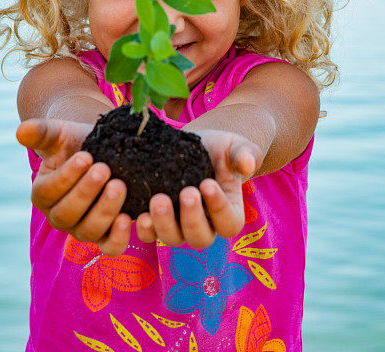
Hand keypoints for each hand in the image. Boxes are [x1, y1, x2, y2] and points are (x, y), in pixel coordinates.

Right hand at [16, 118, 131, 256]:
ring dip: (104, 210)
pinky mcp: (106, 235)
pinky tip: (128, 218)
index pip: (49, 191)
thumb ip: (41, 132)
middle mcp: (59, 217)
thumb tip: (20, 131)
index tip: (86, 156)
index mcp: (42, 193)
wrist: (101, 150)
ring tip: (119, 185)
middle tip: (104, 169)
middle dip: (86, 192)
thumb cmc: (75, 142)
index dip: (66, 176)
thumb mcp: (59, 134)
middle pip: (67, 215)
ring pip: (89, 231)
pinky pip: (110, 247)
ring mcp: (82, 228)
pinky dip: (118, 238)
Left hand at [135, 128, 262, 248]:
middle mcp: (205, 226)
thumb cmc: (222, 148)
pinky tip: (136, 213)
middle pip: (199, 238)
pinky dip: (143, 228)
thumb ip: (245, 154)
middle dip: (191, 219)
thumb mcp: (237, 146)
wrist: (197, 146)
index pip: (229, 223)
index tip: (208, 183)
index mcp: (229, 213)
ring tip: (157, 200)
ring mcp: (179, 226)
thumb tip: (248, 164)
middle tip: (186, 193)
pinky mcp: (157, 220)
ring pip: (172, 239)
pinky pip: (149, 234)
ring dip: (164, 224)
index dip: (219, 208)